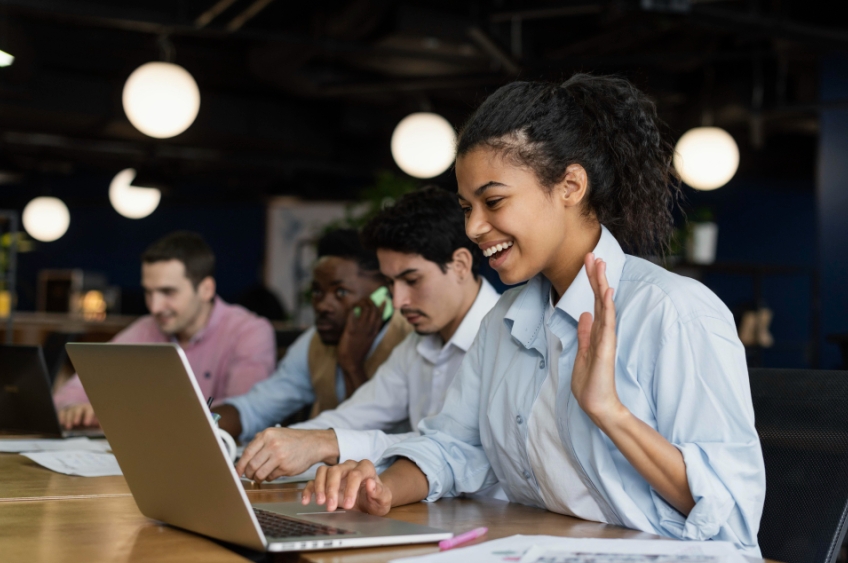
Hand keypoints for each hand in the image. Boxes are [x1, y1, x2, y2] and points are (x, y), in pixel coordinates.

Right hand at [58, 403, 98, 429]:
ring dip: (68, 419)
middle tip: (76, 424)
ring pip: (69, 412)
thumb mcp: (96, 421)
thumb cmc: (90, 419)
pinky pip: (61, 413)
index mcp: (90, 408)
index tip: (86, 424)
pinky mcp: (64, 411)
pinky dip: (61, 418)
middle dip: (77, 416)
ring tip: (68, 427)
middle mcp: (80, 407)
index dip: (88, 416)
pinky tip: (61, 423)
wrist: (81, 414)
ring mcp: (71, 409)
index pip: (89, 410)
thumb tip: (103, 428)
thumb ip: (100, 424)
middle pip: (78, 410)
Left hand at [236, 428, 338, 481]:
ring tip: (261, 476)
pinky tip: (274, 471)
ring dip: (258, 478)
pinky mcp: (286, 468)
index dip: (240, 465)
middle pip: (252, 466)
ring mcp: (280, 457)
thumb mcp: (275, 434)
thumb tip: (243, 459)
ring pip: (260, 474)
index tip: (236, 473)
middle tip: (250, 475)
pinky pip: (271, 477)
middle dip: (249, 474)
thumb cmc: (292, 440)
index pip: (247, 453)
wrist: (313, 443)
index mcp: (267, 435)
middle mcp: (272, 445)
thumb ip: (259, 443)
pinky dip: (270, 477)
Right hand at [301, 460, 391, 514]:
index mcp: (365, 468)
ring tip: (320, 502)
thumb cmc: (377, 499)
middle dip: (332, 488)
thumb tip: (371, 483)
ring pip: (323, 471)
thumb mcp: (384, 499)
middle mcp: (349, 466)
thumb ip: (380, 492)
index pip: (356, 473)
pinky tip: (306, 500)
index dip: (351, 489)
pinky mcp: (327, 481)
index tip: (349, 505)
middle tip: (331, 506)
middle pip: (336, 470)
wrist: (371, 501)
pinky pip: (314, 481)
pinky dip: (309, 489)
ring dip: (320, 487)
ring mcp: (337, 472)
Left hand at [337, 297, 384, 394]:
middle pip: (373, 310)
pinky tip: (351, 307)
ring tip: (359, 302)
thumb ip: (369, 332)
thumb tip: (368, 323)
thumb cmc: (357, 353)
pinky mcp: (351, 330)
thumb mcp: (368, 342)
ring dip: (362, 302)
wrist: (351, 362)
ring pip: (365, 309)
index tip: (382, 301)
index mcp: (374, 332)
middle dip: (370, 301)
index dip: (382, 307)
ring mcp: (360, 329)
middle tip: (366, 299)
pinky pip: (352, 314)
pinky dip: (352, 308)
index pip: (380, 317)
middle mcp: (369, 329)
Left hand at [571, 253, 627, 426]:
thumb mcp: (582, 352)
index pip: (593, 301)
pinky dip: (607, 306)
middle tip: (592, 254)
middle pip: (600, 298)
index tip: (587, 262)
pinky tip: (606, 291)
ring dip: (601, 284)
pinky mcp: (606, 347)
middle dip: (595, 276)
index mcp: (597, 331)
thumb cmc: (590, 382)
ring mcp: (606, 338)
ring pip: (605, 305)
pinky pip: (608, 323)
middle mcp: (603, 331)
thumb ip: (585, 334)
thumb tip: (584, 315)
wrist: (597, 405)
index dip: (590, 282)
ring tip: (599, 264)